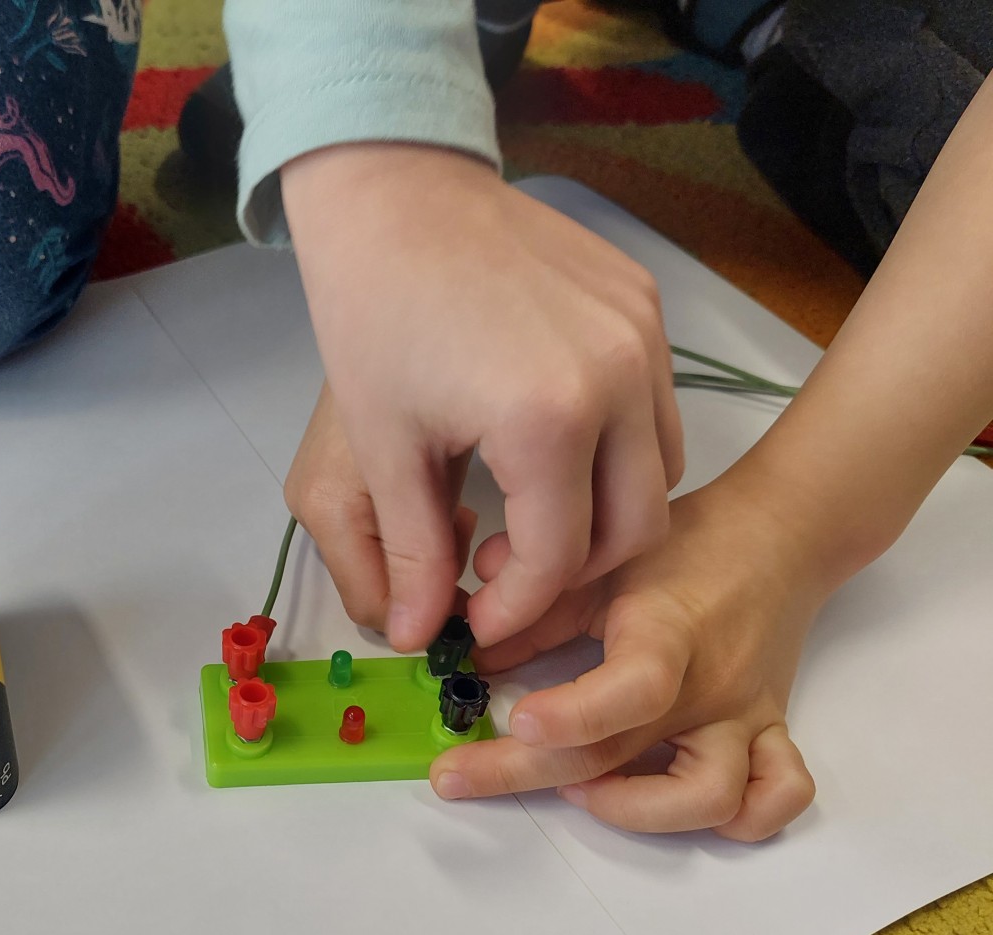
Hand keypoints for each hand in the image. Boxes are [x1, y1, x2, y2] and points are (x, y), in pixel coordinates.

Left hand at [281, 144, 682, 651]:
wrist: (396, 197)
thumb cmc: (373, 317)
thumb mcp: (384, 448)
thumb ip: (414, 553)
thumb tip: (423, 638)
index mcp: (549, 419)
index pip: (558, 559)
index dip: (515, 607)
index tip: (476, 620)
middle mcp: (620, 378)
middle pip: (634, 528)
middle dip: (571, 574)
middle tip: (506, 574)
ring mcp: (644, 335)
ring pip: (659, 472)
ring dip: (605, 515)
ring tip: (528, 514)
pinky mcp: (646, 303)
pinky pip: (656, 407)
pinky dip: (618, 449)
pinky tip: (551, 448)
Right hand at [284, 382, 478, 628]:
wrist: (401, 309)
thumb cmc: (425, 375)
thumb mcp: (438, 468)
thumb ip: (429, 549)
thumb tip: (420, 633)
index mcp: (327, 509)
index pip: (376, 607)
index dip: (434, 612)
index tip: (489, 582)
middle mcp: (311, 507)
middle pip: (378, 587)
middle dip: (432, 576)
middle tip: (475, 532)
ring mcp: (317, 492)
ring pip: (384, 560)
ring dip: (430, 549)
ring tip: (461, 504)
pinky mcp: (335, 477)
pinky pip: (382, 528)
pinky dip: (420, 523)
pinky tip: (445, 488)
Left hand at [430, 472, 832, 841]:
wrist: (779, 534)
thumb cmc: (684, 545)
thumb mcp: (598, 560)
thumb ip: (532, 610)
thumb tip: (468, 652)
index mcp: (668, 632)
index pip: (635, 688)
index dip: (574, 716)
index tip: (516, 721)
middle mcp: (709, 685)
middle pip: (625, 755)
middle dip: (527, 774)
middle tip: (458, 775)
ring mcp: (743, 717)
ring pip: (714, 801)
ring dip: (636, 811)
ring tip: (576, 790)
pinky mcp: (768, 734)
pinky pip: (776, 800)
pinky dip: (735, 821)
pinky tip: (664, 802)